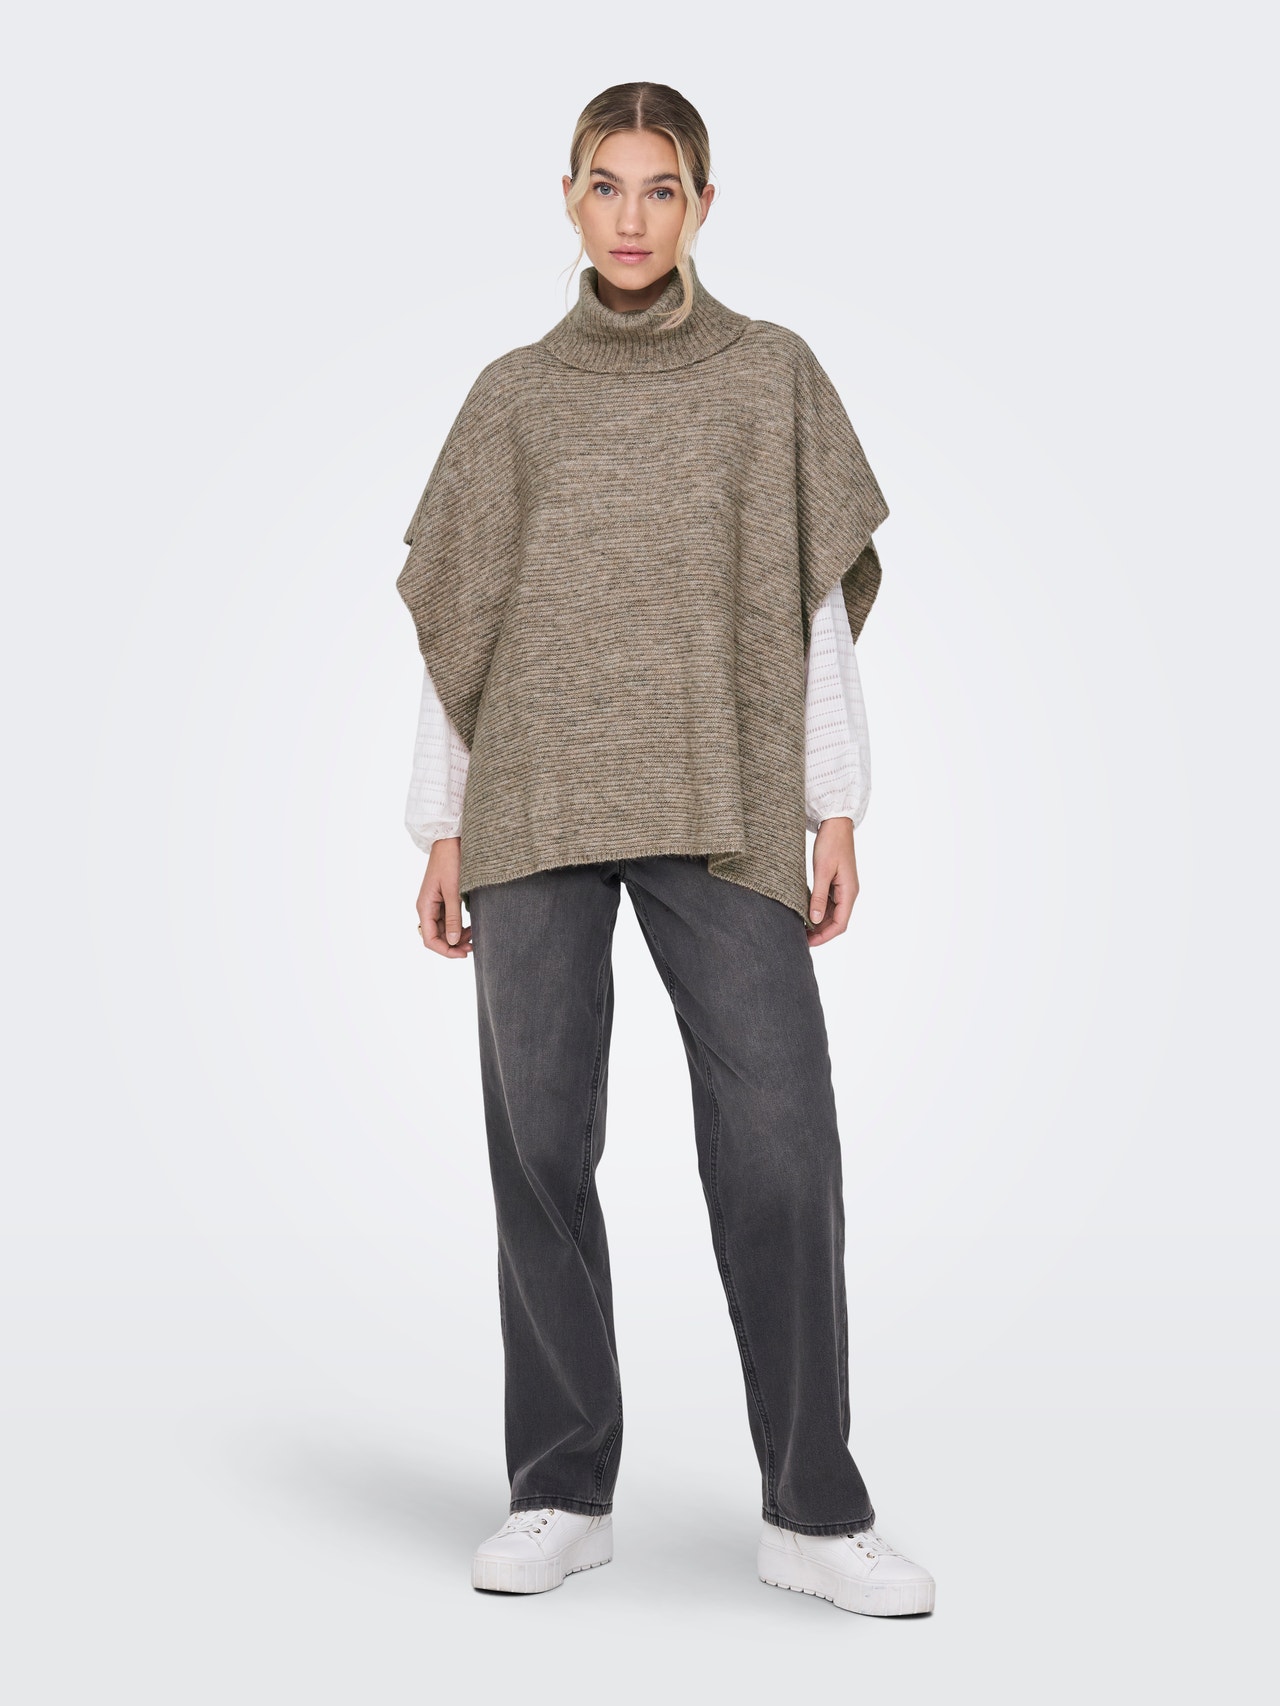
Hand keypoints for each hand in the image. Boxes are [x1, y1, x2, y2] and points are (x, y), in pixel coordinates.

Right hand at [416, 837, 472, 958]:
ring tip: (474, 936)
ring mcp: (434, 904)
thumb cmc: (450, 861)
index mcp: (424, 906)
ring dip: (457, 937)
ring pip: (443, 930)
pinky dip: (458, 926)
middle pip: (436, 937)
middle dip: (453, 945)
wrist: (450, 840)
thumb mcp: (453, 890)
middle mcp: (426, 908)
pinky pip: (448, 920)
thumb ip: (454, 917)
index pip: (430, 939)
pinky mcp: (442, 899)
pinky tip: (471, 927)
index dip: (446, 951)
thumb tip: (453, 942)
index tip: (464, 954)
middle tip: (474, 946)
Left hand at [806, 817, 858, 946]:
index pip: (840, 924)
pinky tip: (805, 912)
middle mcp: (849, 893)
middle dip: (820, 932)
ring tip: (800, 927)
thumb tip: (816, 919)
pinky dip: (819, 910)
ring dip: (819, 922)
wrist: (836, 824)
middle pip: (837, 921)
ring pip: (833, 913)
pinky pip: (829, 902)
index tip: (808, 942)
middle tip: (800, 938)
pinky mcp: (837, 882)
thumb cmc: (831, 844)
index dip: (825, 936)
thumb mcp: (822, 871)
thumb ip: (819, 896)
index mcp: (849, 892)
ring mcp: (843, 888)